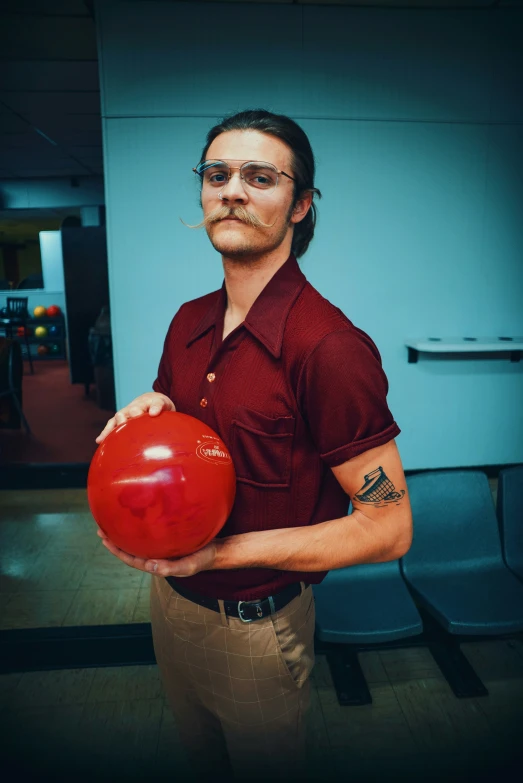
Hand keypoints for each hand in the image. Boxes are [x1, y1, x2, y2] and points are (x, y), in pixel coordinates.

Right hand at [96, 392, 174, 443]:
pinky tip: (99, 441)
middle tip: (123, 429)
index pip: (137, 408)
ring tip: (104, 438)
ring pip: (115, 421)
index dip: (137, 413)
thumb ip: (158, 406)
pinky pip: (111, 426)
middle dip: (122, 422)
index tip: (138, 418)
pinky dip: (105, 433)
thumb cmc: (158, 404)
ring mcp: (124, 414)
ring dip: (111, 429)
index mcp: (141, 404)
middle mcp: (130, 409)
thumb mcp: (162, 403)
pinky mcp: (120, 421)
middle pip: (123, 414)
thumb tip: (153, 413)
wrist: (150, 400)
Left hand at [97, 527, 217, 576]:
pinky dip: (140, 525)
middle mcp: (156, 555)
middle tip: (102, 528)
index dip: (117, 550)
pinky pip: (150, 532)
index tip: (105, 540)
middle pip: (131, 548)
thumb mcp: (189, 566)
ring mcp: (162, 547)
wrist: (218, 550)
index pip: (132, 559)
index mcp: (157, 564)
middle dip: (115, 540)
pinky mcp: (169, 537)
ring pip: (138, 540)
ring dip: (125, 532)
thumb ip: (171, 568)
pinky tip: (138, 516)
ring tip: (113, 521)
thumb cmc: (204, 558)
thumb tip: (150, 567)